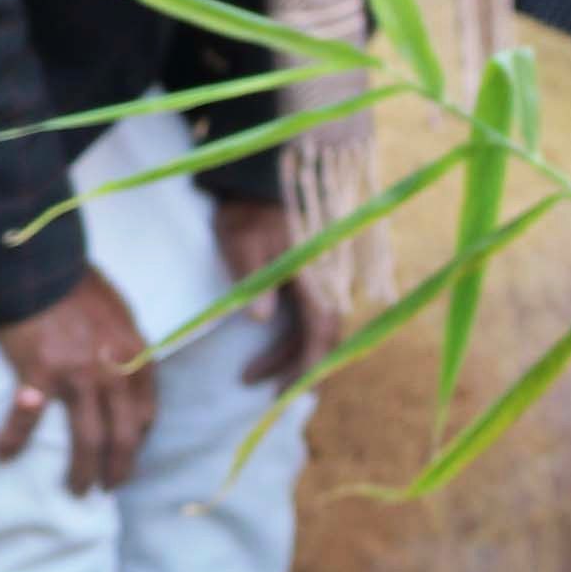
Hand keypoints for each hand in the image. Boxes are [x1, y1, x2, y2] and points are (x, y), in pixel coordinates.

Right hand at [0, 269, 156, 494]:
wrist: (41, 265)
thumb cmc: (78, 284)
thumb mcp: (120, 312)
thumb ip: (125, 344)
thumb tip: (126, 367)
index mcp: (137, 357)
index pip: (146, 411)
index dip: (139, 437)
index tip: (129, 450)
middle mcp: (115, 373)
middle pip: (124, 435)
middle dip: (119, 467)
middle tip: (110, 487)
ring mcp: (79, 377)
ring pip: (88, 439)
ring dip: (83, 471)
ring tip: (78, 490)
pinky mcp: (41, 374)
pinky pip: (28, 418)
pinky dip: (14, 439)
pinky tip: (4, 455)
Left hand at [212, 199, 344, 387]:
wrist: (257, 177)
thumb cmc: (246, 210)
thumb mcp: (242, 244)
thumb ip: (254, 281)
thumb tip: (260, 319)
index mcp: (317, 276)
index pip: (322, 332)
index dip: (308, 366)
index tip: (288, 394)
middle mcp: (328, 281)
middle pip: (321, 337)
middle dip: (293, 368)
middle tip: (259, 389)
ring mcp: (322, 279)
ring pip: (314, 328)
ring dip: (289, 354)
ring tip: (250, 373)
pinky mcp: (312, 276)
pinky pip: (309, 316)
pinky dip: (291, 337)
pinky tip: (267, 344)